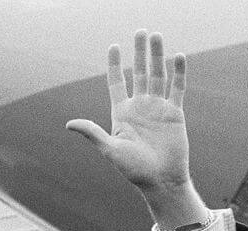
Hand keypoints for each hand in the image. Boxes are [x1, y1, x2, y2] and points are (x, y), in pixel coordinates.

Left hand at [66, 30, 207, 228]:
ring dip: (157, 56)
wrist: (161, 181)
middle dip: (140, 52)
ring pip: (158, 75)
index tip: (114, 47)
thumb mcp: (110, 150)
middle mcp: (140, 107)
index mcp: (122, 113)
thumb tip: (69, 124)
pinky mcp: (175, 113)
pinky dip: (178, 72)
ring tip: (156, 36)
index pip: (117, 82)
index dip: (115, 65)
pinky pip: (177, 88)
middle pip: (140, 72)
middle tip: (140, 31)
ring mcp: (158, 108)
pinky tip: (178, 56)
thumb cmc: (134, 170)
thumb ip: (92, 133)